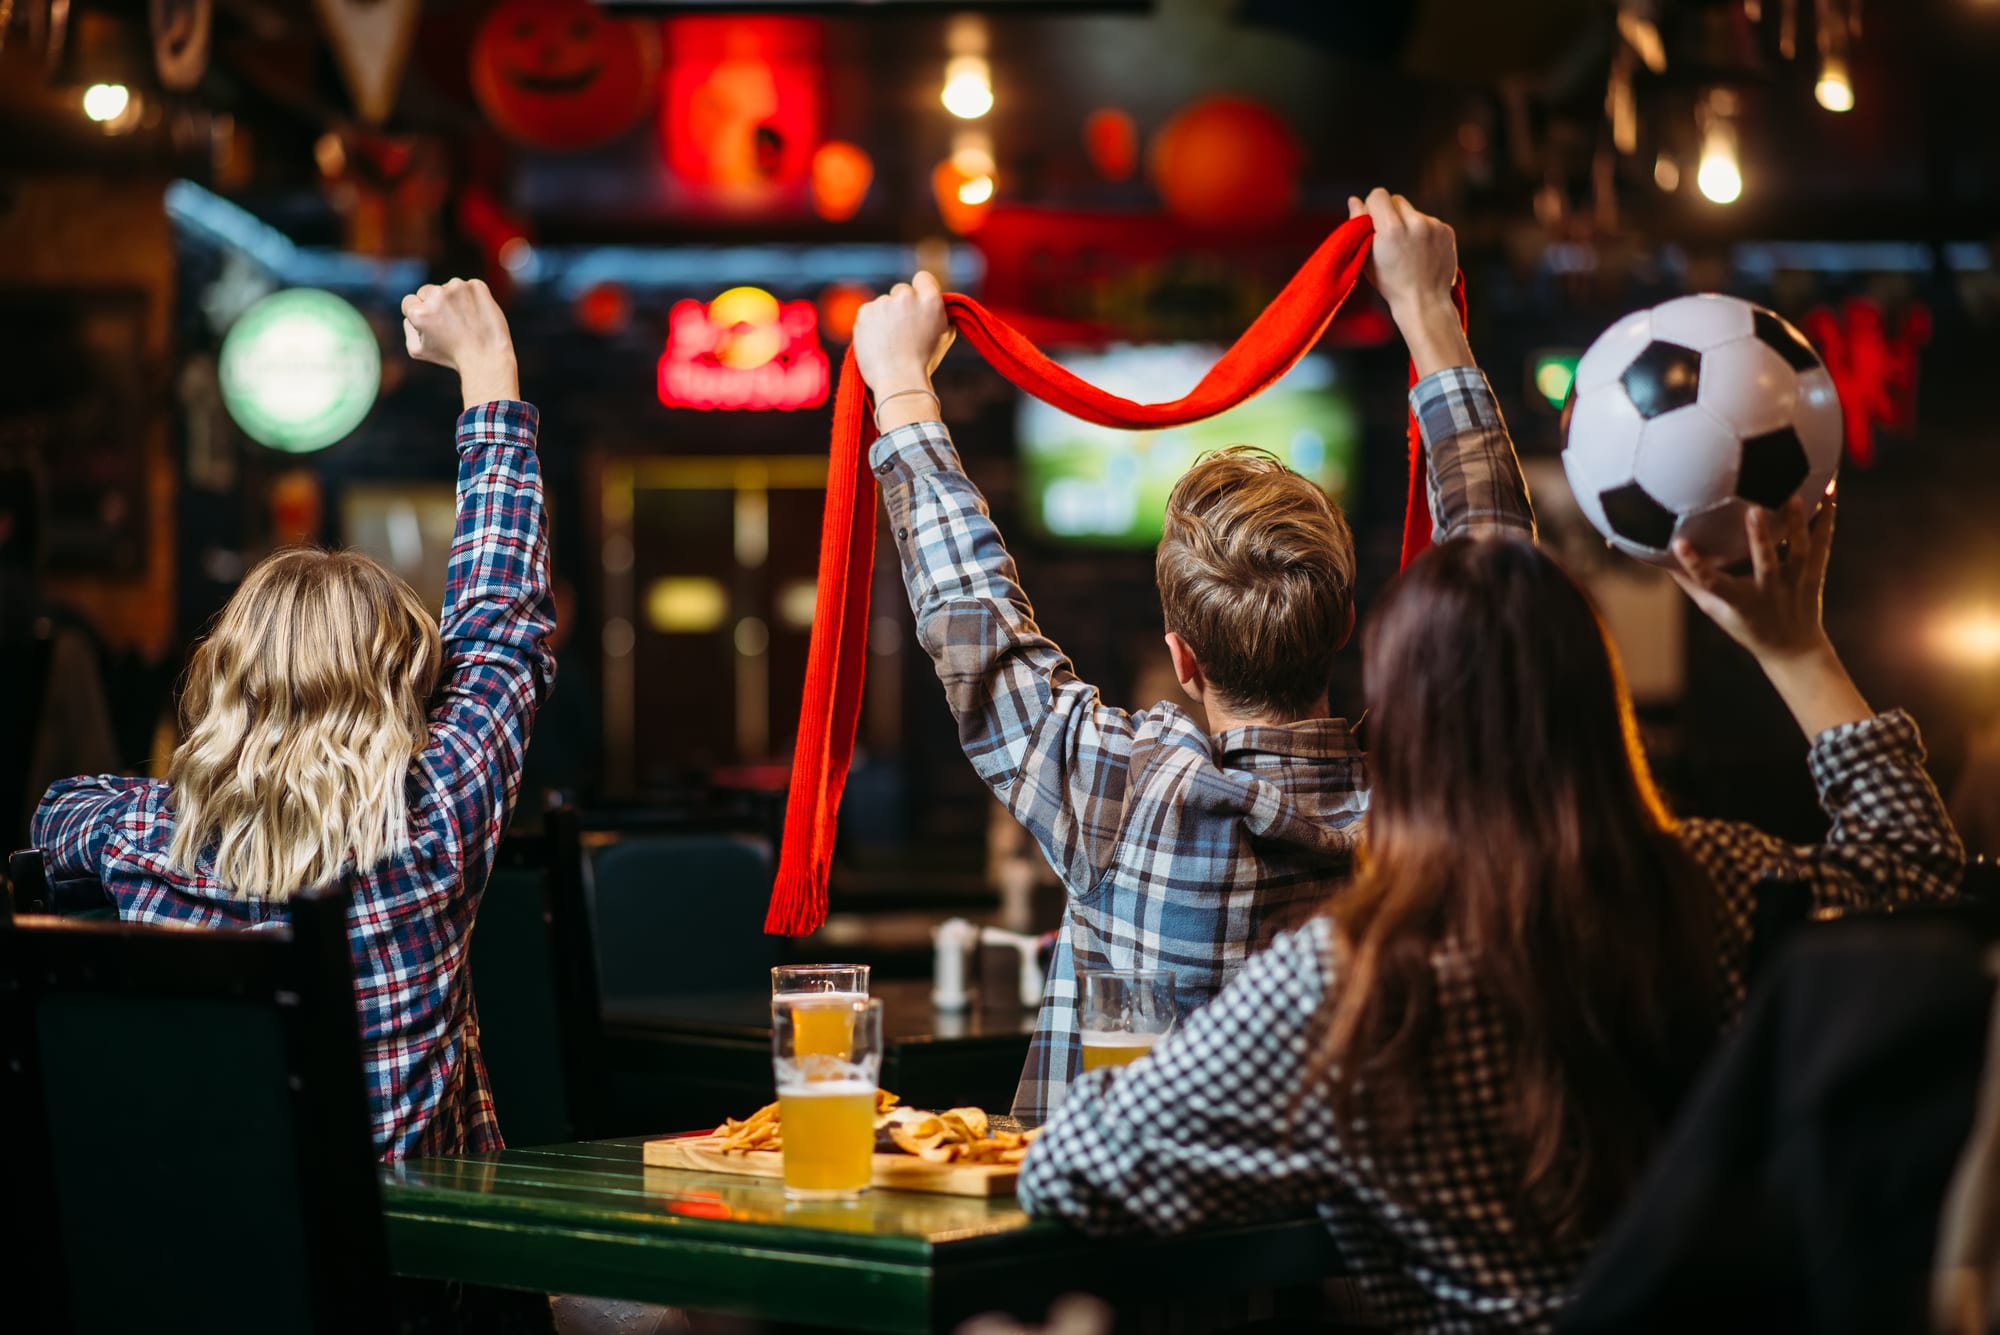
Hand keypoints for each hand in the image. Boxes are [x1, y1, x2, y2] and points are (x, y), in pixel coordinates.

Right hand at [401, 277, 518, 408]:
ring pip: (448, 288)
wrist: (488, 357)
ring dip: (454, 300)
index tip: (434, 327)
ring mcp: (458, 287)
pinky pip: (469, 287)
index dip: (420, 316)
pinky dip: (472, 298)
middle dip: (435, 305)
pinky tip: (477, 315)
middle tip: (450, 325)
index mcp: (419, 312)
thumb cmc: (452, 356)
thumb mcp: (417, 350)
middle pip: (427, 291)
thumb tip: (412, 310)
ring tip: (466, 322)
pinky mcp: (477, 286)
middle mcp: (437, 295)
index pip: (409, 301)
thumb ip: (407, 327)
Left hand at [852, 272, 954, 426]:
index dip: (920, 290)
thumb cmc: (923, 362)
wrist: (898, 381)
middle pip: (901, 290)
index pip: (923, 278)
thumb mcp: (943, 335)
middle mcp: (907, 296)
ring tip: (889, 343)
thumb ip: (937, 313)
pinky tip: (877, 342)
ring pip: (883, 304)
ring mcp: (884, 302)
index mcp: (931, 300)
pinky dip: (871, 325)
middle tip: (903, 331)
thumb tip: (931, 304)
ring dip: (885, 317)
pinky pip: (869, 313)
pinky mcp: (865, 311)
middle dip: (901, 306)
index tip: (917, 304)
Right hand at [1347, 189, 1470, 377]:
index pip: (1379, 194)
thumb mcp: (1367, 258)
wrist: (1424, 302)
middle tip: (1390, 238)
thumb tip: (1354, 199)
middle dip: (1391, 213)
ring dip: (1408, 223)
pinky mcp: (1447, 230)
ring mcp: (1434, 225)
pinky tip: (1421, 252)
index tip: (1373, 223)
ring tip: (1408, 250)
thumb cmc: (1390, 283)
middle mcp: (1415, 222)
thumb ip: (1359, 226)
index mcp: (1391, 228)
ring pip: (1413, 211)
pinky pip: (1429, 221)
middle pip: (1397, 199)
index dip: (1373, 207)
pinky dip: (1423, 232)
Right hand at [1672, 495, 1871, 736]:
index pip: (1712, 583)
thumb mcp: (1715, 611)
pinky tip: (1832, 492)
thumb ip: (1692, 584)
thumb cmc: (1746, 626)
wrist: (1793, 648)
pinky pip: (1822, 543)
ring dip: (1797, 523)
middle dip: (1759, 538)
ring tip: (1796, 496)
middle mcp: (1769, 591)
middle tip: (1753, 510)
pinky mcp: (1814, 574)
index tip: (1679, 543)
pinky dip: (1826, 518)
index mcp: (1740, 602)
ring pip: (1799, 551)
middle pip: (1765, 563)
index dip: (1694, 565)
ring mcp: (1795, 582)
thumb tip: (1660, 557)